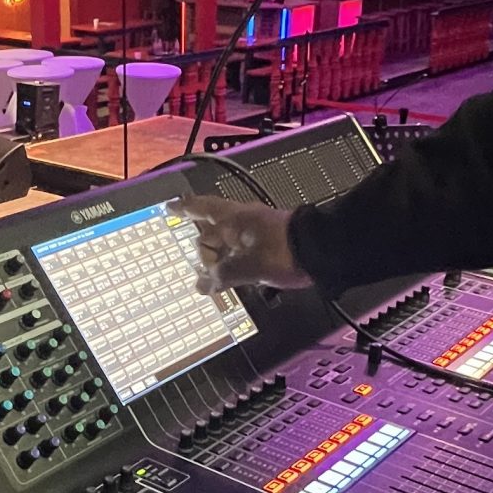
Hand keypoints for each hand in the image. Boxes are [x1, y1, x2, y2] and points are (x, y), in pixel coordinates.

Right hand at [182, 198, 306, 296]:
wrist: (322, 251)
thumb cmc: (285, 252)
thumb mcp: (247, 267)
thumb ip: (221, 276)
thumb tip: (201, 285)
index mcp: (233, 218)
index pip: (200, 208)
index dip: (183, 209)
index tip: (170, 208)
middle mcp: (243, 220)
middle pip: (211, 231)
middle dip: (204, 250)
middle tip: (203, 271)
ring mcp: (257, 230)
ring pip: (228, 243)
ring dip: (220, 260)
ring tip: (218, 280)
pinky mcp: (269, 242)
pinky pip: (242, 251)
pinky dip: (234, 263)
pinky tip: (235, 277)